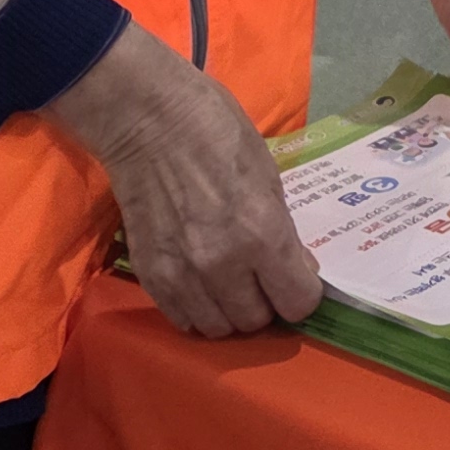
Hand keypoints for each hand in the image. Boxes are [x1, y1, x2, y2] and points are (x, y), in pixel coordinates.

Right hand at [47, 22, 321, 339]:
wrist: (147, 121)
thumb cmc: (217, 132)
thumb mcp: (269, 174)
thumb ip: (282, 229)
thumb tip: (297, 268)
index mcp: (261, 233)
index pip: (297, 301)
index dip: (302, 293)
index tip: (297, 278)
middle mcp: (222, 265)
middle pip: (256, 321)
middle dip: (266, 302)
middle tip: (262, 278)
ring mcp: (182, 275)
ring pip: (218, 328)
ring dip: (230, 311)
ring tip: (231, 284)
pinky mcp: (150, 276)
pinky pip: (182, 319)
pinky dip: (197, 309)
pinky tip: (201, 285)